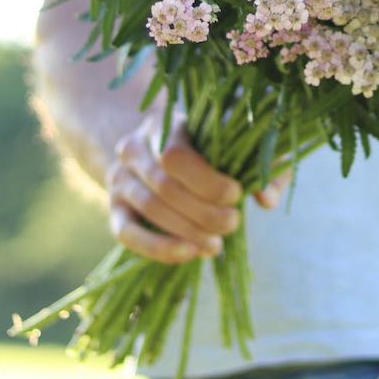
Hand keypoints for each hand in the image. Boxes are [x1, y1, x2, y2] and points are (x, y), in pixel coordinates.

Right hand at [106, 112, 288, 263]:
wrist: (157, 149)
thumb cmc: (207, 144)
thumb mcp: (234, 140)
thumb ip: (259, 162)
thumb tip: (266, 199)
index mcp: (165, 123)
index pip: (175, 156)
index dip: (207, 181)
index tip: (237, 194)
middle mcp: (134, 147)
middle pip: (165, 186)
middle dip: (203, 211)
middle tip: (234, 223)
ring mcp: (119, 177)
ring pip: (150, 209)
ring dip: (186, 232)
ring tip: (217, 244)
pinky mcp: (112, 207)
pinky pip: (127, 233)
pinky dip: (158, 248)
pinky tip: (188, 254)